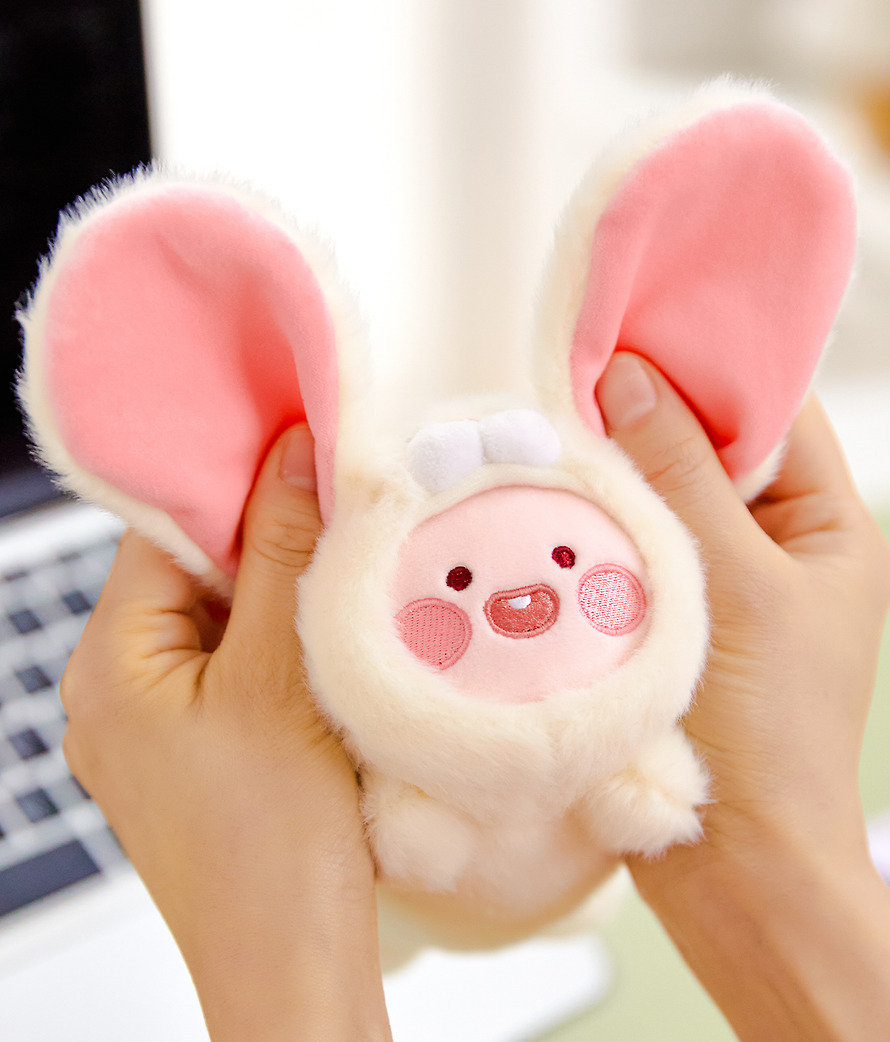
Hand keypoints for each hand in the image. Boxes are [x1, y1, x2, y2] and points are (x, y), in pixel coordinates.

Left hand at [61, 425, 391, 1041]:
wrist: (293, 968)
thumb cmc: (273, 843)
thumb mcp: (278, 677)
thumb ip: (279, 554)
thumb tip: (293, 448)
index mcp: (108, 663)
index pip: (163, 531)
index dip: (233, 481)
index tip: (302, 445)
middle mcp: (118, 689)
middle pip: (192, 570)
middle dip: (266, 538)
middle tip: (341, 507)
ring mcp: (157, 723)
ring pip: (222, 617)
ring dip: (282, 591)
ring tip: (346, 570)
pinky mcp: (199, 749)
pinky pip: (237, 665)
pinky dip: (283, 640)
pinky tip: (333, 636)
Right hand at [596, 353, 889, 1040]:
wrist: (733, 862)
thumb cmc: (764, 730)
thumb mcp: (736, 585)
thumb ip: (681, 477)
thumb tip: (630, 376)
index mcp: (830, 527)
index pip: (776, 412)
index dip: (714, 363)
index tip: (643, 325)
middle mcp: (781, 548)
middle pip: (714, 450)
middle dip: (653, 415)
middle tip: (582, 374)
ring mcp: (723, 585)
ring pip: (667, 499)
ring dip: (620, 472)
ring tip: (560, 430)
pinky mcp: (672, 620)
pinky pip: (637, 548)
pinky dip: (603, 525)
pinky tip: (559, 501)